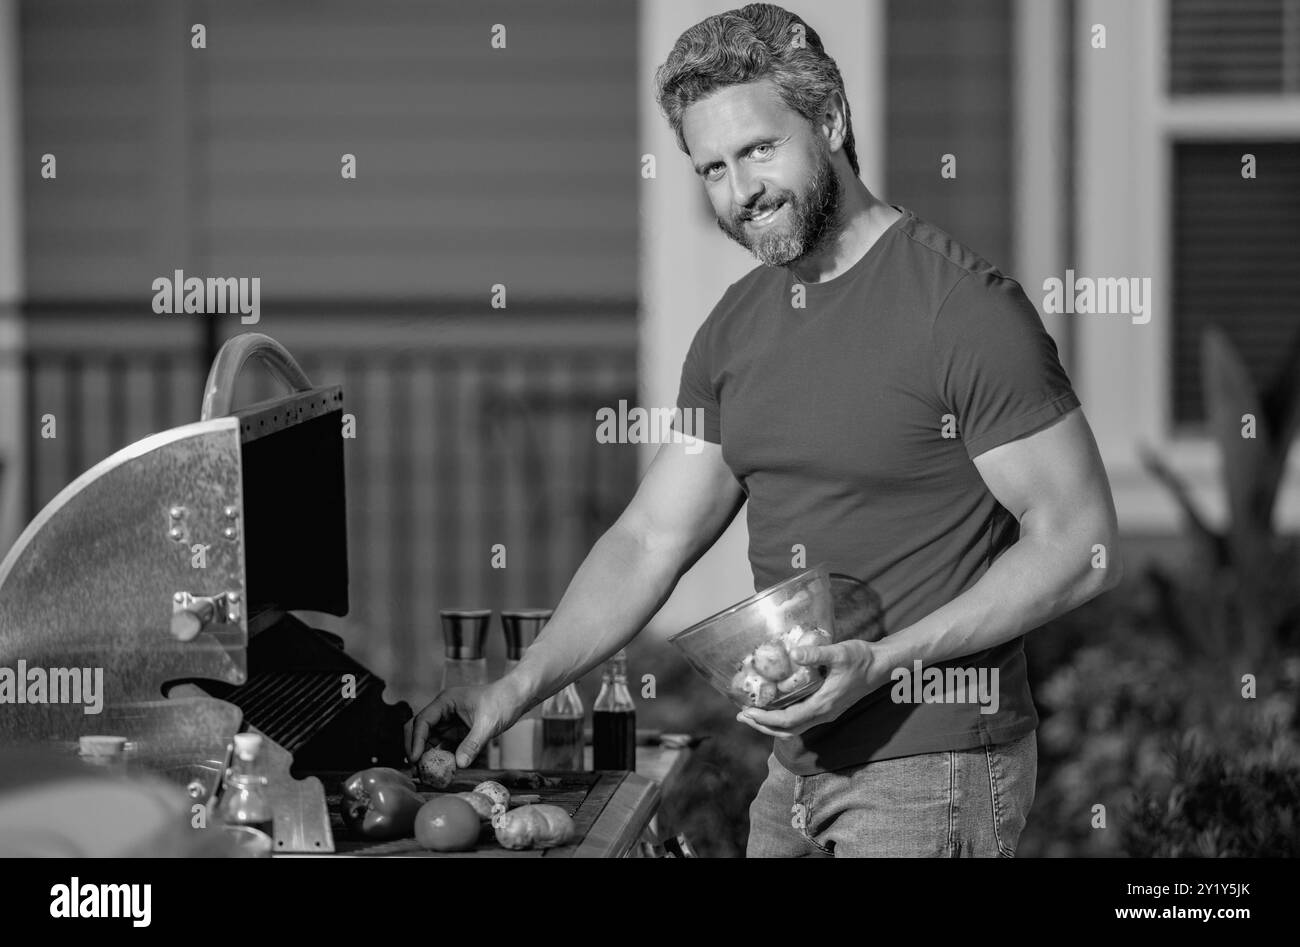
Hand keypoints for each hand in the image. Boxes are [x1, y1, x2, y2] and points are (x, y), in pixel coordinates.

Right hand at [408, 679, 526, 766]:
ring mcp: (449, 721)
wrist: (518, 697)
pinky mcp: (457, 731)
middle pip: (420, 730)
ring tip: (425, 775)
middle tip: (415, 770)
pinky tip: (440, 771)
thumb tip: (459, 764)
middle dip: (415, 749)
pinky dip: (440, 757)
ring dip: (426, 756)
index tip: (415, 759)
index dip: (416, 740)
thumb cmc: (503, 701)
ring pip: (429, 740)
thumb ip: (473, 744)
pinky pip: (443, 745)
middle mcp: (443, 710)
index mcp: (446, 701)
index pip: (423, 721)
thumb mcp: (488, 724)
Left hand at [736, 639, 888, 738]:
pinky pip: (800, 721)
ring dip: (771, 724)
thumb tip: (793, 654)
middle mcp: (823, 714)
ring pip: (794, 728)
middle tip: (741, 716)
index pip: (788, 720)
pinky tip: (774, 706)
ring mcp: (826, 714)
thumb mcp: (839, 652)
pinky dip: (783, 718)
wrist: (882, 666)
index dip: (765, 719)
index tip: (746, 712)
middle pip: (787, 730)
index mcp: (823, 705)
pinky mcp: (827, 709)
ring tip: (752, 714)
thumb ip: (816, 654)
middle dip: (762, 726)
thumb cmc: (861, 658)